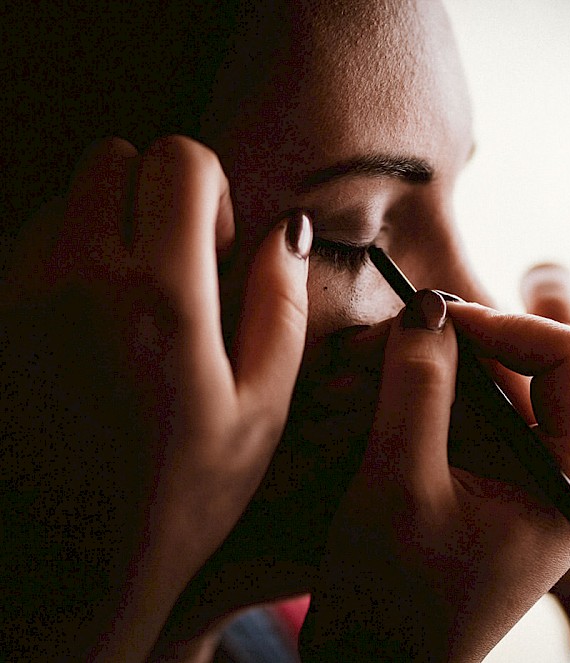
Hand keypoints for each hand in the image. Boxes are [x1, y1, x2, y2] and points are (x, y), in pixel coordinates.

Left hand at [1, 136, 310, 658]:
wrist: (54, 570)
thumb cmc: (174, 500)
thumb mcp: (258, 412)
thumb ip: (280, 308)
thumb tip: (289, 231)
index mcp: (160, 297)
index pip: (177, 160)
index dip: (208, 187)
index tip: (215, 245)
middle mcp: (74, 281)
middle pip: (110, 160)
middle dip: (150, 193)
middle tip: (171, 265)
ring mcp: (15, 298)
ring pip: (62, 204)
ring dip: (102, 232)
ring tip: (125, 310)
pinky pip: (25, 252)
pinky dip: (60, 268)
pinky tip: (82, 336)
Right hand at [299, 290, 569, 660]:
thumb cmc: (392, 601)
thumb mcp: (400, 486)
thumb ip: (417, 388)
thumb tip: (429, 307)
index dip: (507, 324)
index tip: (436, 320)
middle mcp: (557, 473)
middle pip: (525, 368)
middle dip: (454, 346)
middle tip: (381, 342)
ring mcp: (517, 477)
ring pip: (485, 387)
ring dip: (425, 370)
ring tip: (356, 372)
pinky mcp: (479, 481)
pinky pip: (458, 416)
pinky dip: (415, 399)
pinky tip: (363, 398)